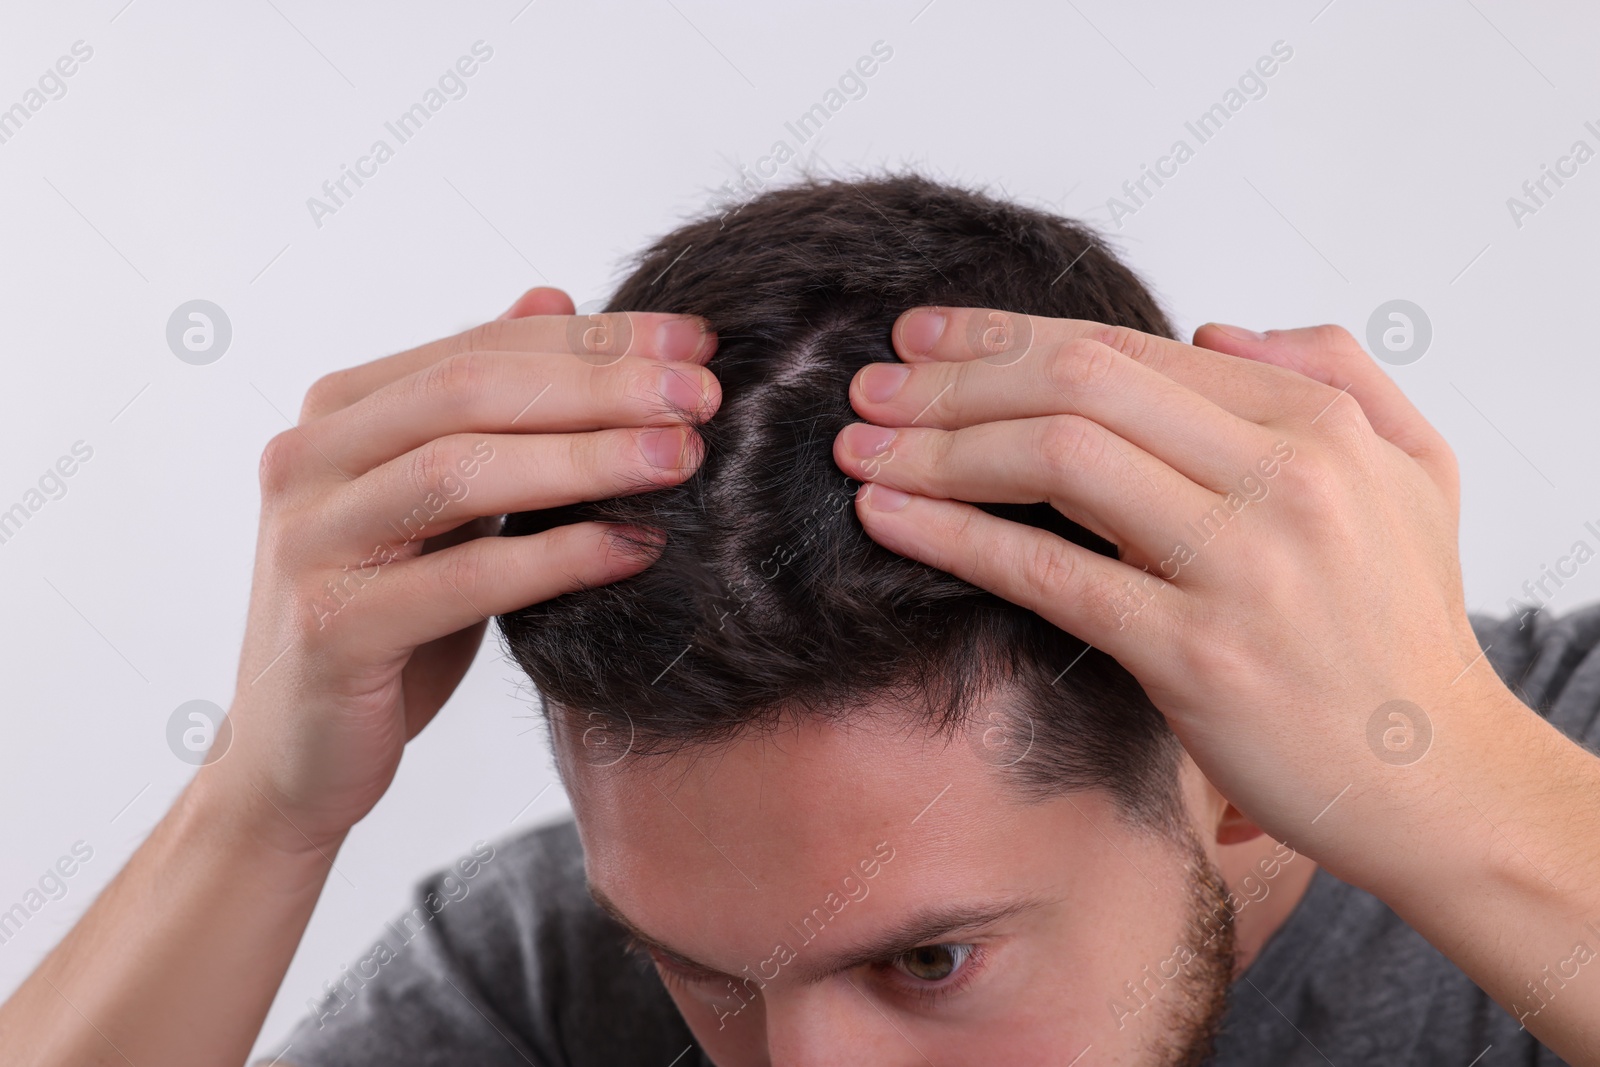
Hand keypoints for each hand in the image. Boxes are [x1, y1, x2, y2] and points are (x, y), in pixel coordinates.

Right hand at [208, 287, 718, 854]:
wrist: (296, 757)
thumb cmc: (386, 621)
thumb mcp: (441, 503)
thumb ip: (485, 407)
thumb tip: (558, 293)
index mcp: (338, 412)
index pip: (482, 346)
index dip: (595, 336)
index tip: (698, 340)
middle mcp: (307, 459)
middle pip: (472, 391)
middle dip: (601, 385)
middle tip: (704, 393)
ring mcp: (311, 541)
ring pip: (462, 471)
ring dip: (588, 458)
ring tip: (683, 458)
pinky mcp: (334, 627)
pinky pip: (465, 578)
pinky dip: (559, 558)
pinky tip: (635, 547)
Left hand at [832, 307, 1512, 885]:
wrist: (1441, 777)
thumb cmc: (1408, 629)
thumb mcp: (1413, 470)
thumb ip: (1335, 371)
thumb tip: (1212, 327)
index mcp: (1316, 421)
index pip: (1128, 349)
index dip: (1009, 333)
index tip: (928, 334)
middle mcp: (1284, 475)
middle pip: (1078, 385)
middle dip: (953, 377)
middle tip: (868, 381)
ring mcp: (1241, 564)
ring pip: (1057, 461)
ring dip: (937, 446)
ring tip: (858, 447)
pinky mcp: (1197, 655)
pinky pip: (1053, 575)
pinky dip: (956, 536)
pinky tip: (887, 519)